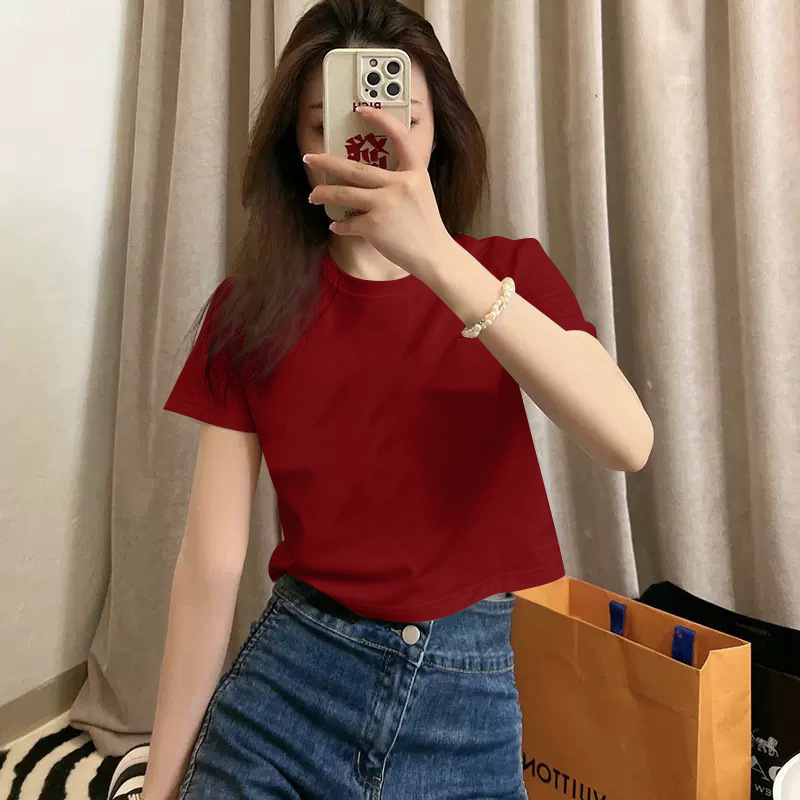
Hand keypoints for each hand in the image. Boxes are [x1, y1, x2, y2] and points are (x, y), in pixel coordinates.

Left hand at [304, 105, 450, 278]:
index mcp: (414, 171)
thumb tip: (367, 175)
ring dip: (323, 193)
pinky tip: (336, 225)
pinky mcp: (375, 226)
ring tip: (312, 195)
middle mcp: (399, 184)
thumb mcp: (420, 191)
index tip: (361, 109)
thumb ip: (400, 179)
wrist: (434, 255)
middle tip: (309, 158)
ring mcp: (386, 204)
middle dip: (326, 162)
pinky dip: (339, 224)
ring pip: (343, 193)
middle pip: (354, 168)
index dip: (380, 119)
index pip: (398, 136)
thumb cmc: (425, 225)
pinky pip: (348, 222)